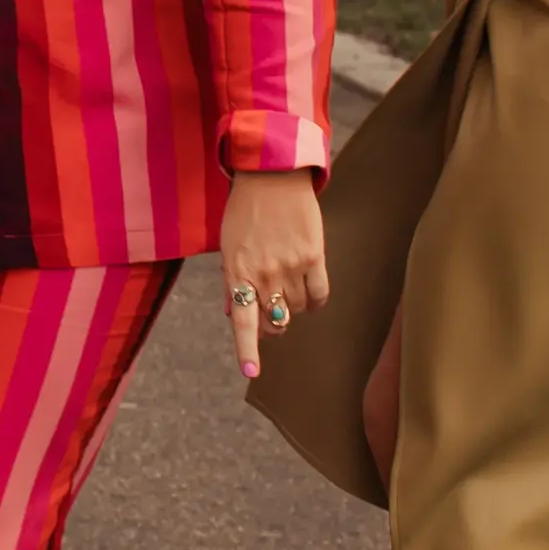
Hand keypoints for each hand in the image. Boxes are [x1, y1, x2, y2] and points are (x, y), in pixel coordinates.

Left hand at [219, 169, 328, 379]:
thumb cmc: (245, 212)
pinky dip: (315, 301)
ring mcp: (290, 266)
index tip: (252, 373)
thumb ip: (234, 281)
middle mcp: (263, 273)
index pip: (243, 320)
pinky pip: (319, 295)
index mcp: (237, 271)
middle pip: (274, 321)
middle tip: (271, 312)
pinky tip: (310, 293)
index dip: (248, 349)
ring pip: (297, 309)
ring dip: (293, 307)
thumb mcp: (229, 245)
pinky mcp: (314, 256)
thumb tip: (235, 313)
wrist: (271, 176)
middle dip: (272, 323)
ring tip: (287, 285)